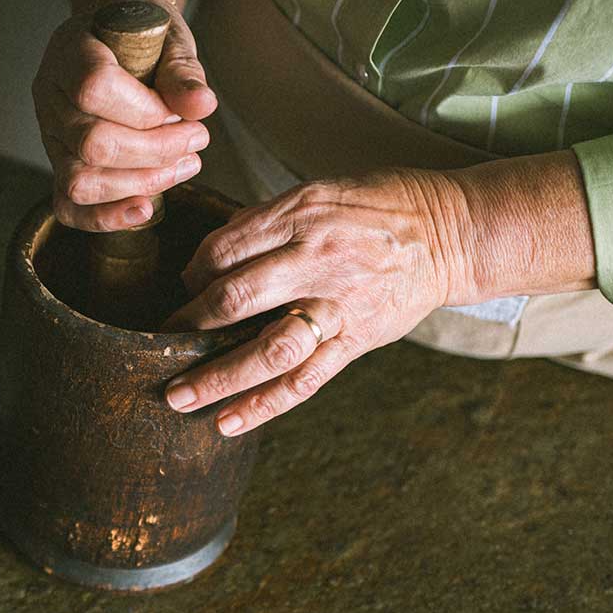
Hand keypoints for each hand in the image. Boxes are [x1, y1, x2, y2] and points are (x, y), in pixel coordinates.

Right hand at [32, 0, 218, 231]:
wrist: (116, 34)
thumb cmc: (140, 35)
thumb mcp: (166, 38)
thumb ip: (182, 72)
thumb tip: (201, 106)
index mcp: (69, 53)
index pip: (93, 88)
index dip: (143, 109)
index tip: (177, 110)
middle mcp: (50, 97)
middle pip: (91, 143)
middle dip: (154, 151)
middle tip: (195, 140)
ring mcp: (49, 135)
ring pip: (80, 180)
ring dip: (140, 183)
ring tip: (182, 167)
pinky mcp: (59, 164)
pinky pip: (68, 206)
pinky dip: (107, 217)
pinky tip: (145, 209)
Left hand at [161, 169, 476, 433]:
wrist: (450, 232)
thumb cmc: (377, 207)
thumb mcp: (318, 192)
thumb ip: (266, 222)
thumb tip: (212, 254)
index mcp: (299, 217)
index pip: (223, 249)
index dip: (192, 271)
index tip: (185, 286)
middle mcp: (315, 261)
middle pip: (235, 298)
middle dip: (190, 324)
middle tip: (161, 342)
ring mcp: (337, 306)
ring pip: (268, 349)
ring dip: (218, 377)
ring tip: (179, 398)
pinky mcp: (356, 339)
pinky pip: (306, 379)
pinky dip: (265, 404)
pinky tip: (228, 421)